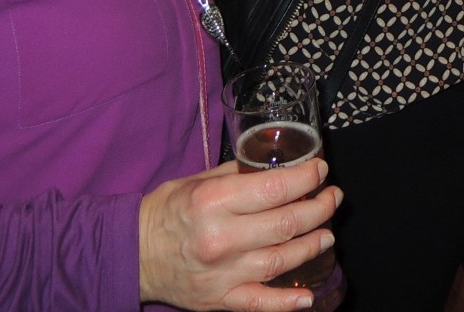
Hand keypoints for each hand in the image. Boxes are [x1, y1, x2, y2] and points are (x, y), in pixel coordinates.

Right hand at [139, 158, 341, 310]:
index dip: (307, 179)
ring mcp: (223, 273)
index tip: (321, 170)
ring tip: (327, 234)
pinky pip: (260, 303)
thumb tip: (277, 165)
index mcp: (214, 201)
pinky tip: (309, 296)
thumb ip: (238, 173)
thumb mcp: (197, 180)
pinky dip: (287, 303)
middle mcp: (221, 237)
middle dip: (319, 208)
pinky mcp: (219, 299)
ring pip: (281, 261)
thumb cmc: (165, 212)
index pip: (275, 189)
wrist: (132, 254)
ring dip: (311, 245)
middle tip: (332, 198)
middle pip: (285, 224)